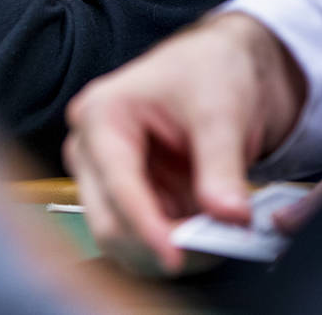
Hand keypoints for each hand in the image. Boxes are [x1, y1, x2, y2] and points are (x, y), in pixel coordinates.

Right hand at [63, 12, 306, 272]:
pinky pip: (142, 237)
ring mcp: (105, 175)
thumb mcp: (221, 111)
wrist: (224, 65)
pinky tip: (205, 237)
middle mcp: (92, 147)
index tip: (177, 257)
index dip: (146, 227)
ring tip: (215, 241)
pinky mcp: (127, 195)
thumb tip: (230, 217)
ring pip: (122, 238)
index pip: (118, 185)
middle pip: (108, 220)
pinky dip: (173, 244)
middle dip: (156, 243)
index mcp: (102, 112)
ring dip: (166, 248)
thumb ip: (222, 165)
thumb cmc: (212, 68)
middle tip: (210, 252)